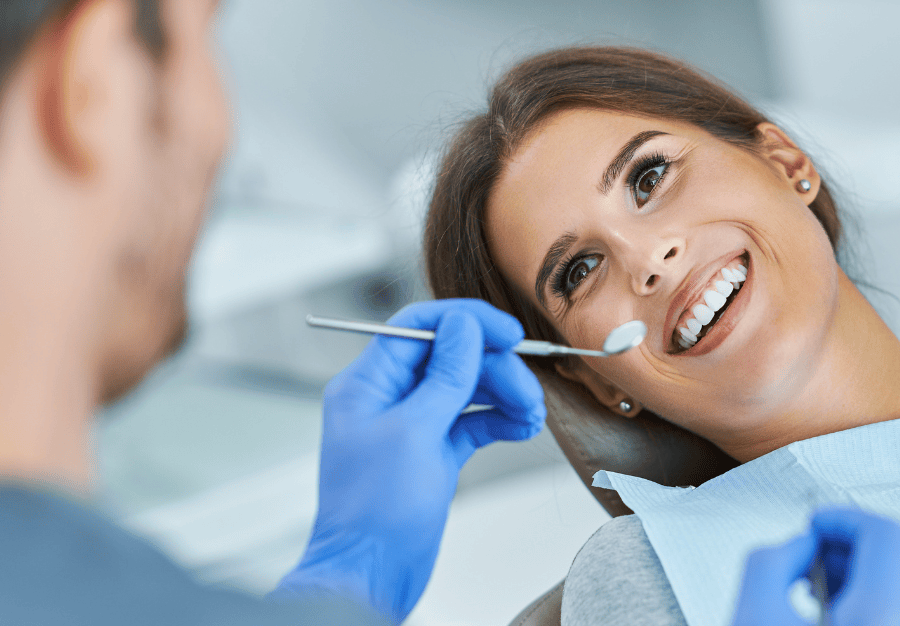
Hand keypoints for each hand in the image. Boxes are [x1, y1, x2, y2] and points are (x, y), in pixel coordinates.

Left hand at [271, 299, 546, 622]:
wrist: (371, 575)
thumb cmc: (376, 512)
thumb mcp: (415, 433)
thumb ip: (444, 375)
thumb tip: (464, 326)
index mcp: (367, 384)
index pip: (418, 328)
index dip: (466, 322)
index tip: (508, 332)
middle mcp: (387, 398)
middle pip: (451, 358)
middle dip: (494, 370)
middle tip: (528, 391)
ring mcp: (410, 426)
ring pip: (466, 389)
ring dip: (503, 394)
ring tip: (532, 415)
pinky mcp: (431, 452)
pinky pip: (470, 421)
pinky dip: (498, 420)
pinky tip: (522, 427)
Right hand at [732, 506, 899, 625]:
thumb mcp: (753, 617)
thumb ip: (769, 562)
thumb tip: (798, 545)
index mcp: (886, 606)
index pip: (884, 532)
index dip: (844, 517)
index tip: (816, 522)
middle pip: (895, 561)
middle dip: (848, 549)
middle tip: (810, 558)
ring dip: (860, 579)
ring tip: (815, 596)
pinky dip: (875, 607)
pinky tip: (835, 621)